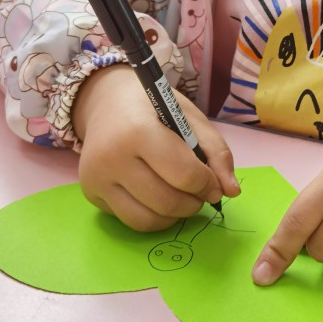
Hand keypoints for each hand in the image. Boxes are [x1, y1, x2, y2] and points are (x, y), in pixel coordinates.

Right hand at [73, 64, 240, 230]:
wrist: (106, 101)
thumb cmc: (153, 106)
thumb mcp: (190, 117)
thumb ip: (216, 152)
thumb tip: (232, 192)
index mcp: (138, 131)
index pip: (183, 174)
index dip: (208, 184)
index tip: (214, 182)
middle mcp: (111, 158)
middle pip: (166, 201)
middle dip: (194, 203)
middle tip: (201, 192)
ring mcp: (96, 179)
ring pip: (148, 220)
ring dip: (176, 215)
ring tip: (184, 197)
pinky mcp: (90, 194)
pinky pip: (130, 220)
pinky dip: (154, 217)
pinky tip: (160, 198)